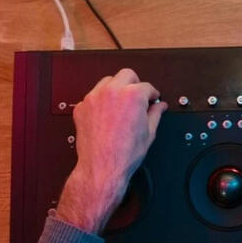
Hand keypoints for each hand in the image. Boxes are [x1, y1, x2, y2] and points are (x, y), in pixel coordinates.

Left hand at [55, 68, 166, 233]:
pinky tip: (107, 115)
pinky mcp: (82, 107)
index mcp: (132, 95)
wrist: (102, 167)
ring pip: (107, 82)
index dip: (152, 94)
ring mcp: (94, 98)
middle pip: (126, 74)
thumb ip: (155, 114)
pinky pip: (94, 96)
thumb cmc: (125, 154)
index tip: (152, 99)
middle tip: (138, 96)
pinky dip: (101, 101)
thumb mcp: (149, 133)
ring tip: (121, 105)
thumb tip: (159, 107)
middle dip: (134, 83)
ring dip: (116, 89)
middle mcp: (112, 92)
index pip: (146, 86)